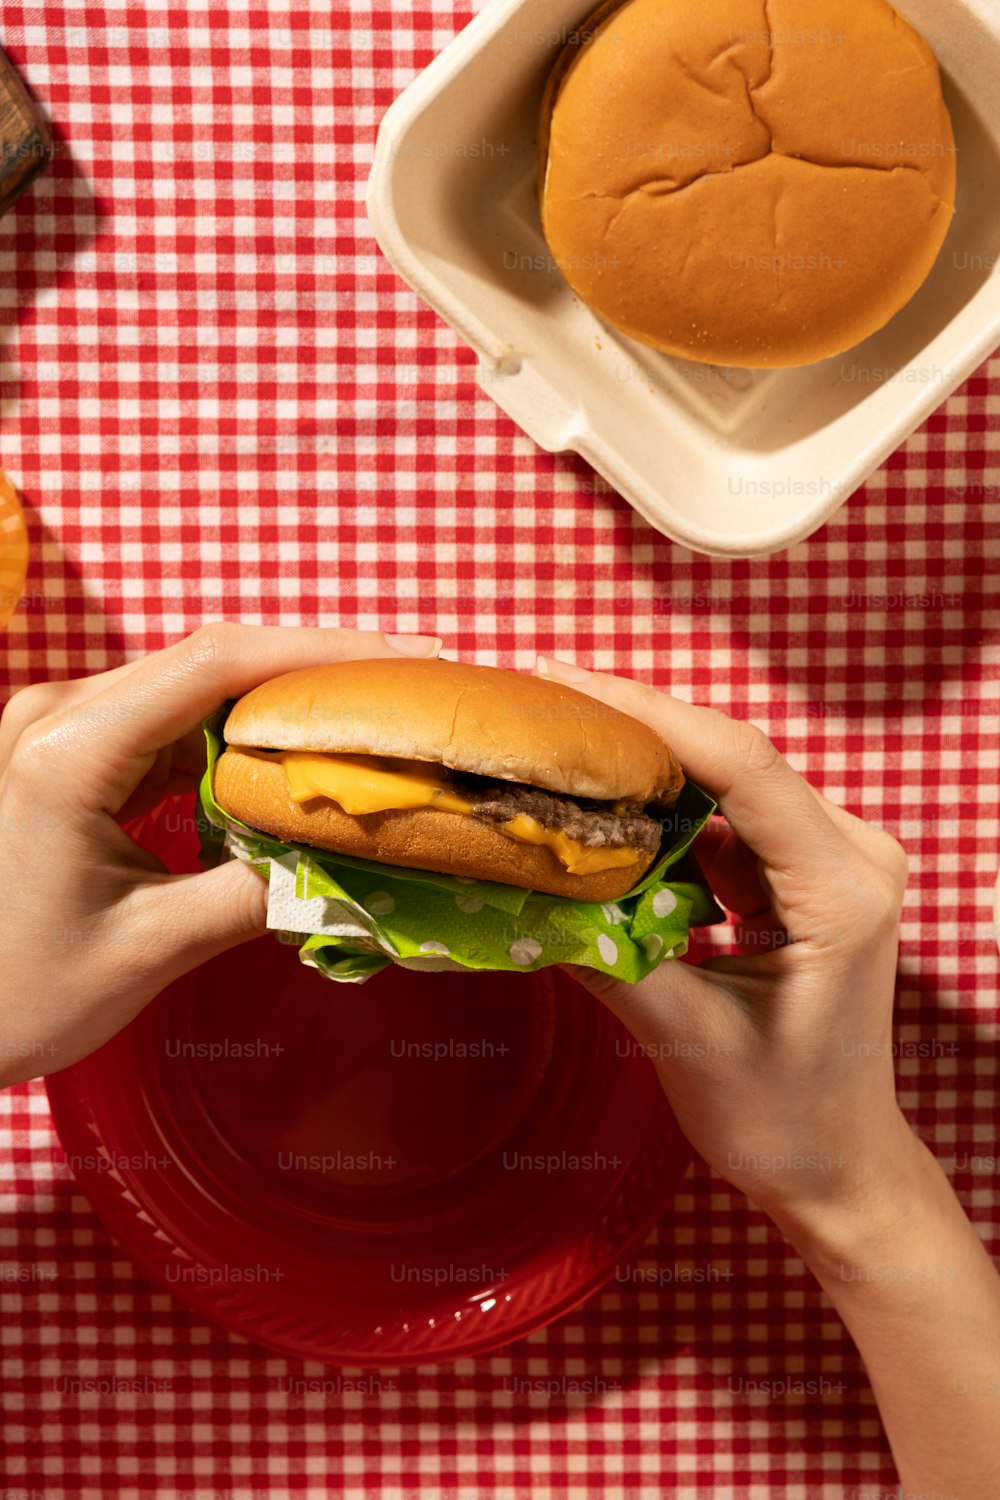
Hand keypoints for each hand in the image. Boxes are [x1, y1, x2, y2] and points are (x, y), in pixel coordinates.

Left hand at [0, 623, 440, 1086]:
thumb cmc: (18, 992)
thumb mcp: (150, 949)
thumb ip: (257, 894)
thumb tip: (360, 860)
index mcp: (68, 751)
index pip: (215, 665)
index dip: (322, 652)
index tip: (410, 659)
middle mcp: (59, 713)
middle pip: (211, 660)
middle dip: (318, 669)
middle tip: (414, 684)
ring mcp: (62, 725)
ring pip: (198, 686)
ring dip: (284, 700)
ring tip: (372, 715)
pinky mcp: (74, 750)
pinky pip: (174, 721)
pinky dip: (242, 735)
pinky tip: (298, 753)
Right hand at [537, 656, 999, 1499]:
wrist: (838, 1165)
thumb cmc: (780, 1118)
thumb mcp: (683, 1036)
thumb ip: (603, 951)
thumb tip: (514, 885)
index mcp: (841, 887)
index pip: (743, 768)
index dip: (649, 715)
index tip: (561, 683)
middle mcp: (851, 853)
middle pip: (732, 760)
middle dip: (632, 727)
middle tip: (534, 700)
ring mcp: (829, 859)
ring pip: (721, 785)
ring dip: (641, 769)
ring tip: (551, 744)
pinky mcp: (800, 875)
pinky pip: (721, 824)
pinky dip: (658, 817)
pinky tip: (596, 806)